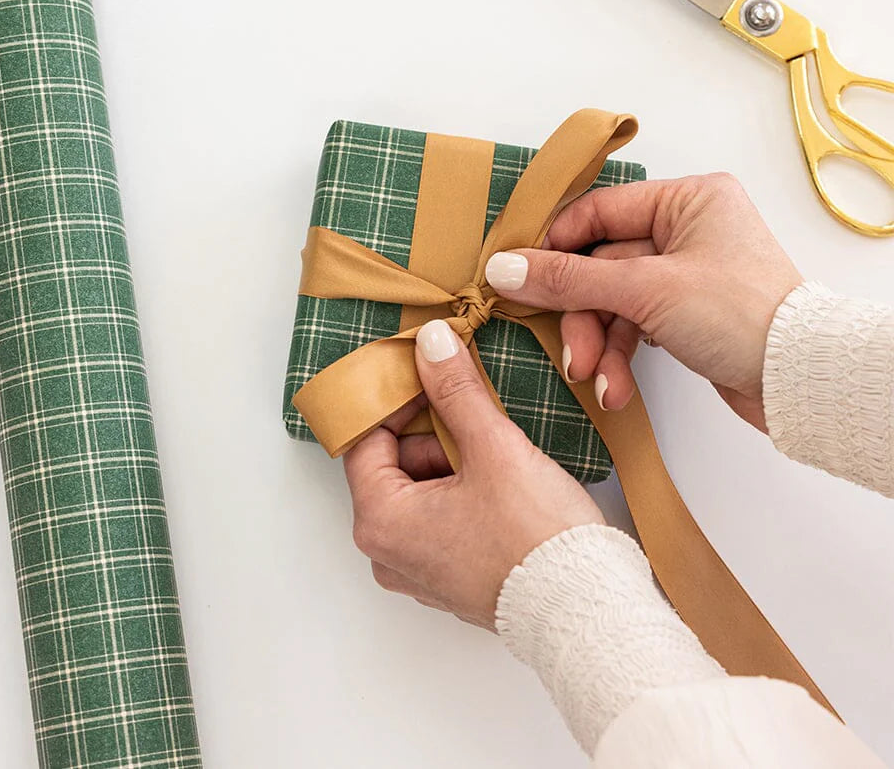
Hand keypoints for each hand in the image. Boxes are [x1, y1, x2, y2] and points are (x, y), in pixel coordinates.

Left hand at [343, 320, 603, 627]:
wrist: (587, 611)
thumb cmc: (536, 540)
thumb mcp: (493, 447)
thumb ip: (455, 389)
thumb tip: (431, 343)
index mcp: (381, 522)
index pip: (367, 439)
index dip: (401, 402)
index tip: (434, 379)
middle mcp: (389, 554)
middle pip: (395, 463)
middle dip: (435, 434)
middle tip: (478, 423)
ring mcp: (419, 570)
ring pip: (422, 488)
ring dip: (455, 461)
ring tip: (500, 459)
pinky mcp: (450, 579)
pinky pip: (443, 518)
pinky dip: (466, 493)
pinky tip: (504, 488)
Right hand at [485, 173, 802, 429]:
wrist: (800, 382)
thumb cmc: (742, 315)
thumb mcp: (647, 290)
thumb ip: (570, 279)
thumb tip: (506, 268)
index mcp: (687, 198)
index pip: (598, 212)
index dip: (556, 247)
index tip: (518, 277)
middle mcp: (687, 228)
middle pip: (602, 265)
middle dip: (582, 315)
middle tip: (569, 350)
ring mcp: (686, 274)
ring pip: (614, 301)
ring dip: (599, 343)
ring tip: (596, 378)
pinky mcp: (687, 315)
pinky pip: (635, 326)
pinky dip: (621, 357)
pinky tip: (616, 387)